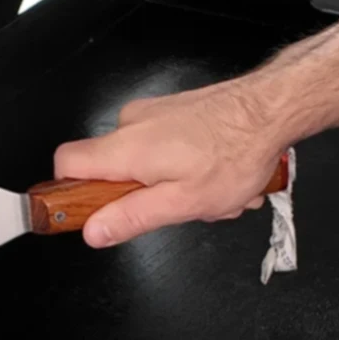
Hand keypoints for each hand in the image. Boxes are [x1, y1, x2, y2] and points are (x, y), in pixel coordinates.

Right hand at [52, 76, 286, 247]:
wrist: (273, 108)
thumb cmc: (236, 152)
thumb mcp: (182, 203)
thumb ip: (131, 218)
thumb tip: (94, 231)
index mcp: (126, 149)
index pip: (65, 164)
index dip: (68, 190)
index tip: (86, 211)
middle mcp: (132, 125)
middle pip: (109, 171)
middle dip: (141, 197)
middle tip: (176, 205)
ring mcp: (153, 115)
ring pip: (143, 164)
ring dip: (173, 186)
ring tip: (207, 190)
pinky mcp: (172, 112)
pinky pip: (164, 149)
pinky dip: (186, 167)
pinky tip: (213, 173)